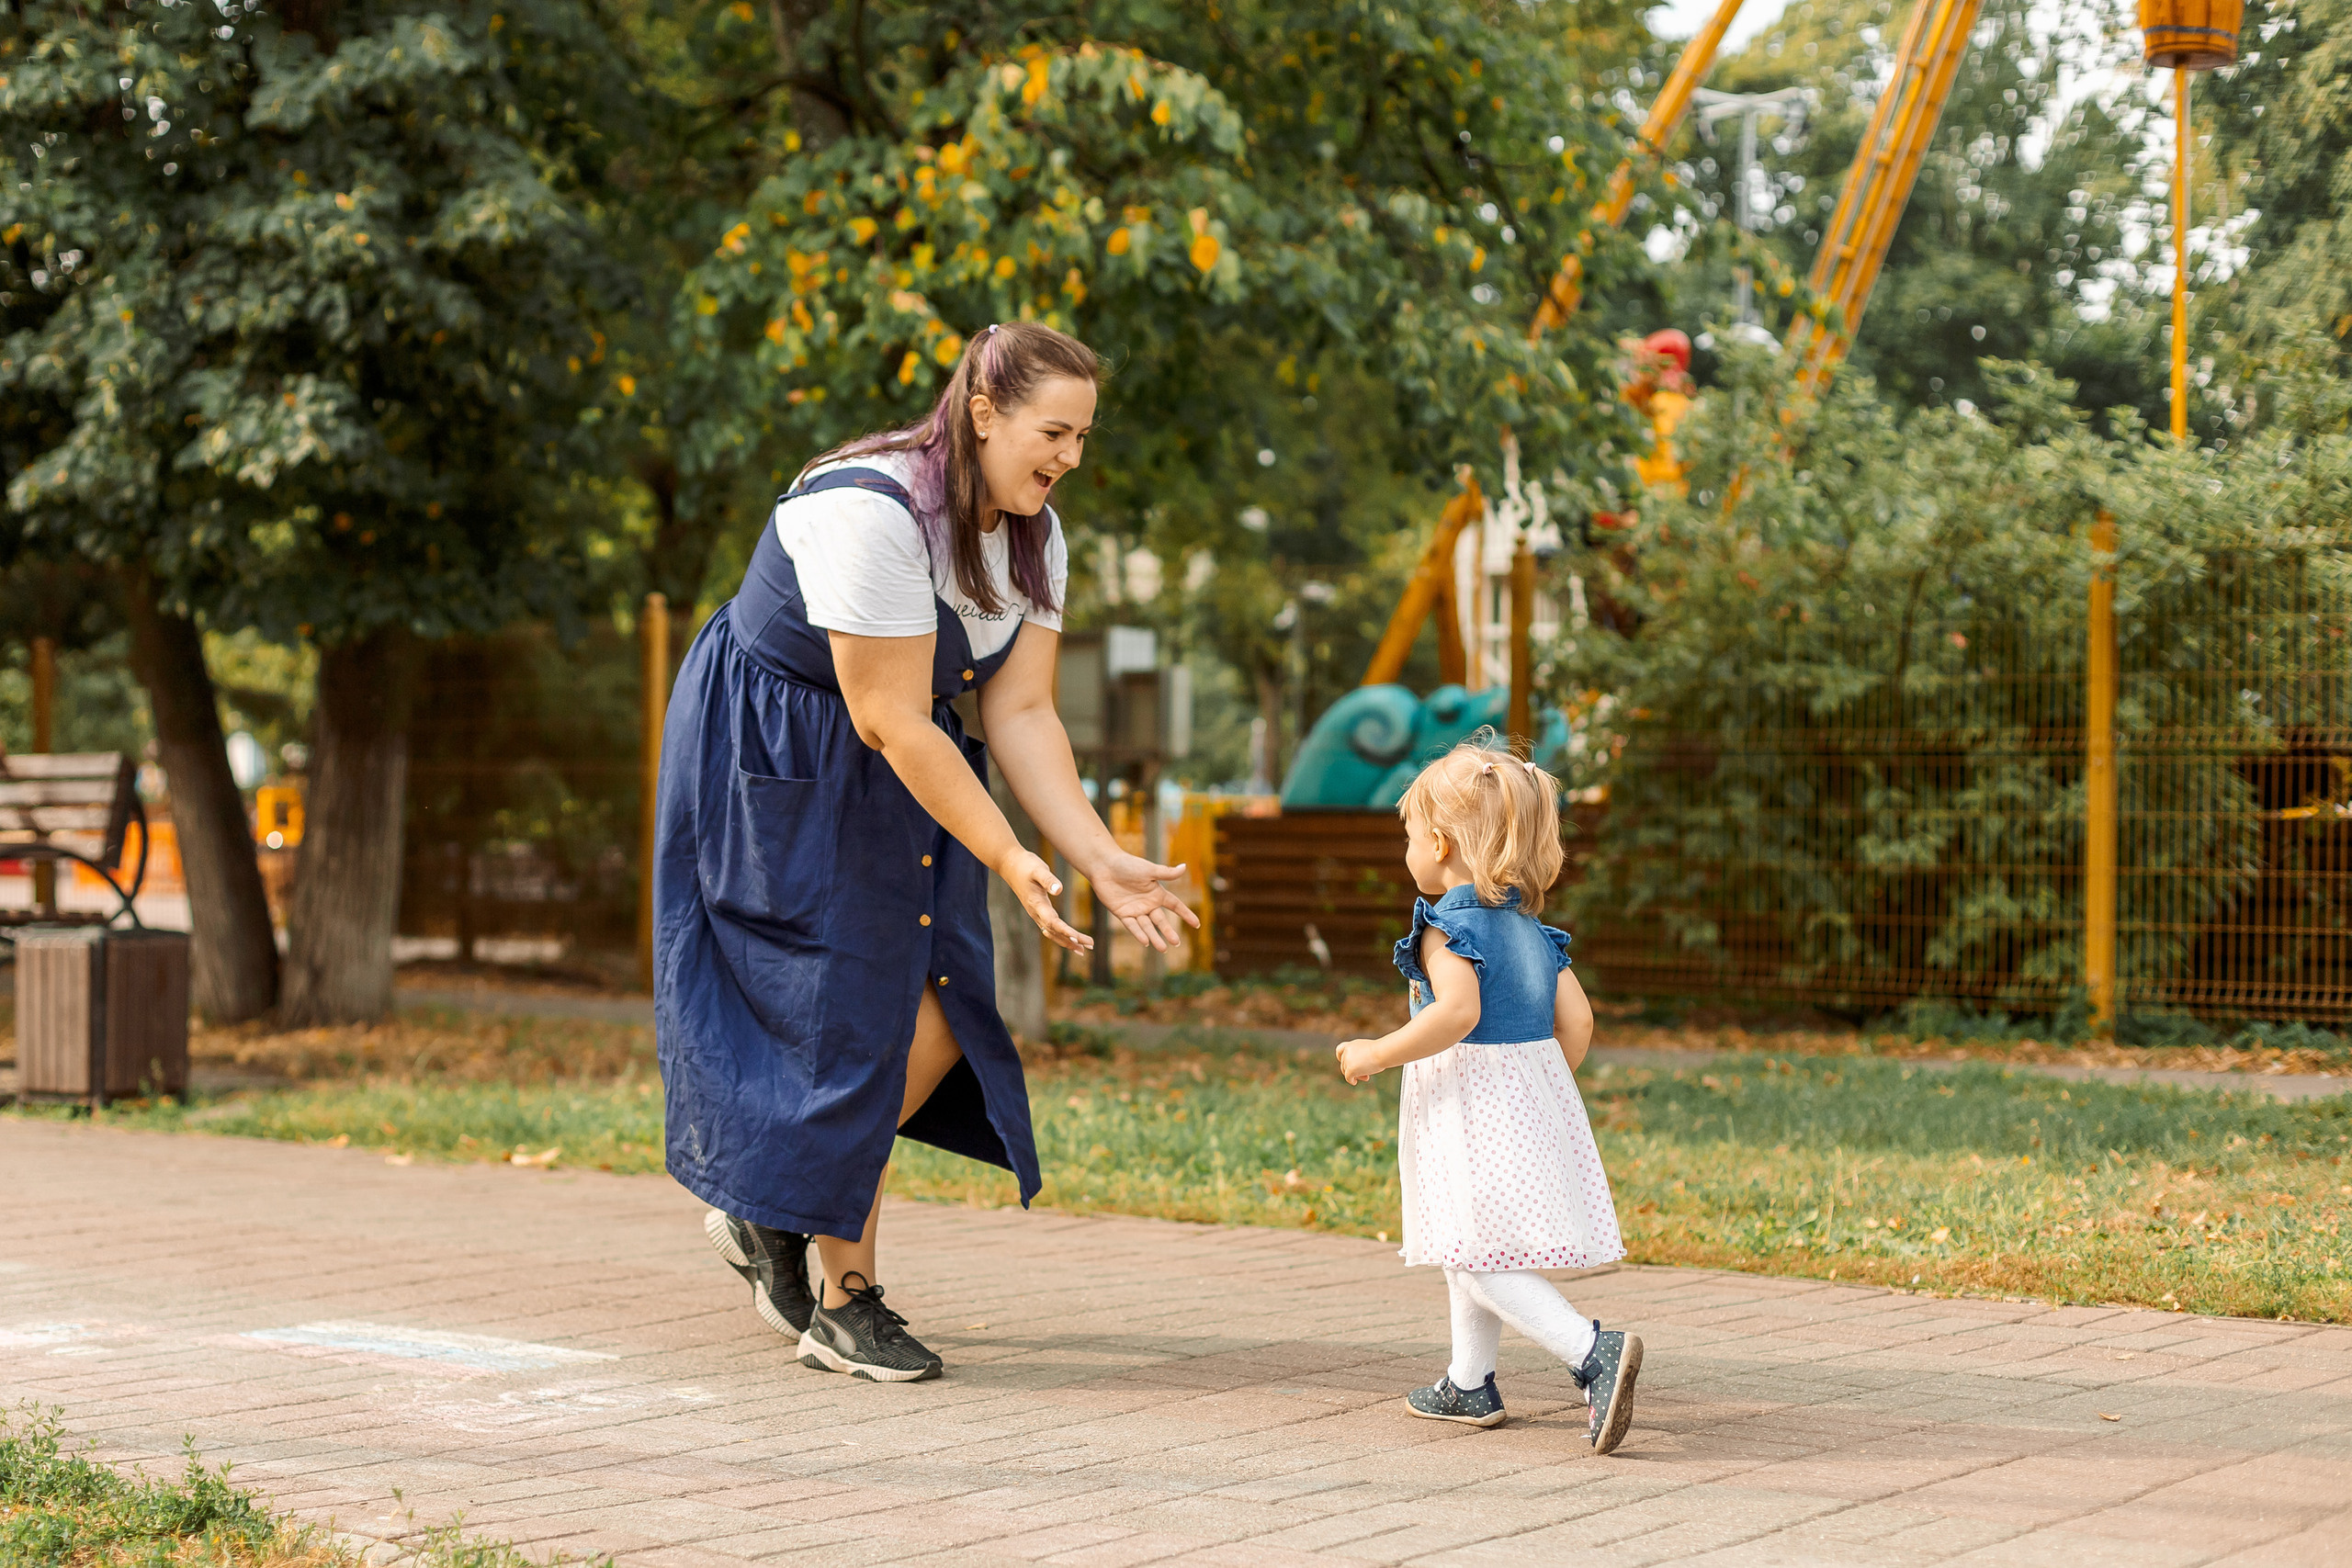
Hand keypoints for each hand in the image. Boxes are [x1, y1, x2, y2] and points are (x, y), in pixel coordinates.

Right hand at [998, 848, 1091, 952]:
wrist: (1010, 865)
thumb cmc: (1026, 865)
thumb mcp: (1039, 869)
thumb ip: (1048, 880)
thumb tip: (1059, 890)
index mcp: (1037, 904)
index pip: (1053, 922)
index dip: (1065, 931)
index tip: (1078, 939)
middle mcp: (1036, 912)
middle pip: (1055, 932)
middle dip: (1072, 940)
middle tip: (1090, 945)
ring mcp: (1036, 913)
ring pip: (1052, 933)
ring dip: (1067, 942)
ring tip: (1082, 950)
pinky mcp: (1037, 911)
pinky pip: (1050, 928)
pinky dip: (1060, 935)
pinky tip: (1068, 939)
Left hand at [1082, 850, 1201, 952]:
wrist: (1104, 866)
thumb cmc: (1127, 864)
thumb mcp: (1149, 870)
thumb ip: (1166, 873)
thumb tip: (1184, 867)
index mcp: (1157, 893)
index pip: (1175, 905)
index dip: (1185, 914)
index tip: (1197, 925)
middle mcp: (1147, 903)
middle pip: (1160, 920)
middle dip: (1168, 932)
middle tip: (1177, 943)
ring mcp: (1135, 910)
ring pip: (1147, 927)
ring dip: (1154, 937)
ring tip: (1163, 949)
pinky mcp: (1122, 913)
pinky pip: (1132, 926)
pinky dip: (1138, 933)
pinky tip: (1145, 942)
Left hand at [1335, 1039, 1381, 1083]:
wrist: (1382, 1052)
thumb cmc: (1381, 1052)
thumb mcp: (1369, 1050)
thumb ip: (1361, 1056)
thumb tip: (1357, 1068)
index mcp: (1352, 1045)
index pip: (1339, 1050)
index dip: (1341, 1057)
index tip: (1346, 1063)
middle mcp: (1347, 1051)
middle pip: (1344, 1064)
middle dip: (1353, 1070)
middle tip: (1365, 1074)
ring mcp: (1347, 1060)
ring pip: (1346, 1071)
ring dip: (1355, 1075)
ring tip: (1366, 1077)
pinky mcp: (1350, 1069)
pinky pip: (1348, 1078)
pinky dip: (1351, 1080)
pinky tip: (1355, 1082)